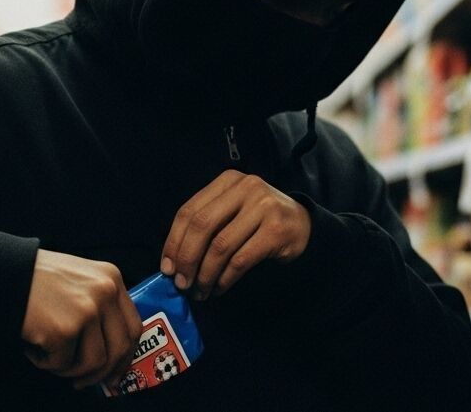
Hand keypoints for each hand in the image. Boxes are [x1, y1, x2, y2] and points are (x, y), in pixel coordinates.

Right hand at [21, 250, 142, 389]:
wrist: (2, 272)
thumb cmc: (36, 278)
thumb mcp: (80, 279)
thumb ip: (100, 304)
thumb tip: (110, 350)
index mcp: (112, 278)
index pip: (133, 326)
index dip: (125, 355)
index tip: (115, 370)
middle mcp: (105, 292)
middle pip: (119, 348)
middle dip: (103, 373)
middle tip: (85, 382)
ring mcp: (87, 311)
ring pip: (93, 362)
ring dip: (70, 369)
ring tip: (49, 356)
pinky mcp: (65, 329)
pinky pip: (63, 363)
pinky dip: (46, 362)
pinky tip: (34, 347)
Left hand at [160, 170, 310, 299]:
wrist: (303, 225)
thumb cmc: (258, 221)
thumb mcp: (232, 210)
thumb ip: (206, 224)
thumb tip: (172, 260)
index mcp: (227, 181)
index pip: (189, 211)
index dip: (173, 241)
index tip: (166, 267)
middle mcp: (245, 187)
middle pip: (202, 226)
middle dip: (187, 258)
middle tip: (181, 283)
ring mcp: (263, 207)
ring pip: (220, 246)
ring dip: (205, 273)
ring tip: (200, 290)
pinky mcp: (276, 230)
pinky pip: (240, 260)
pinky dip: (225, 278)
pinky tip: (219, 288)